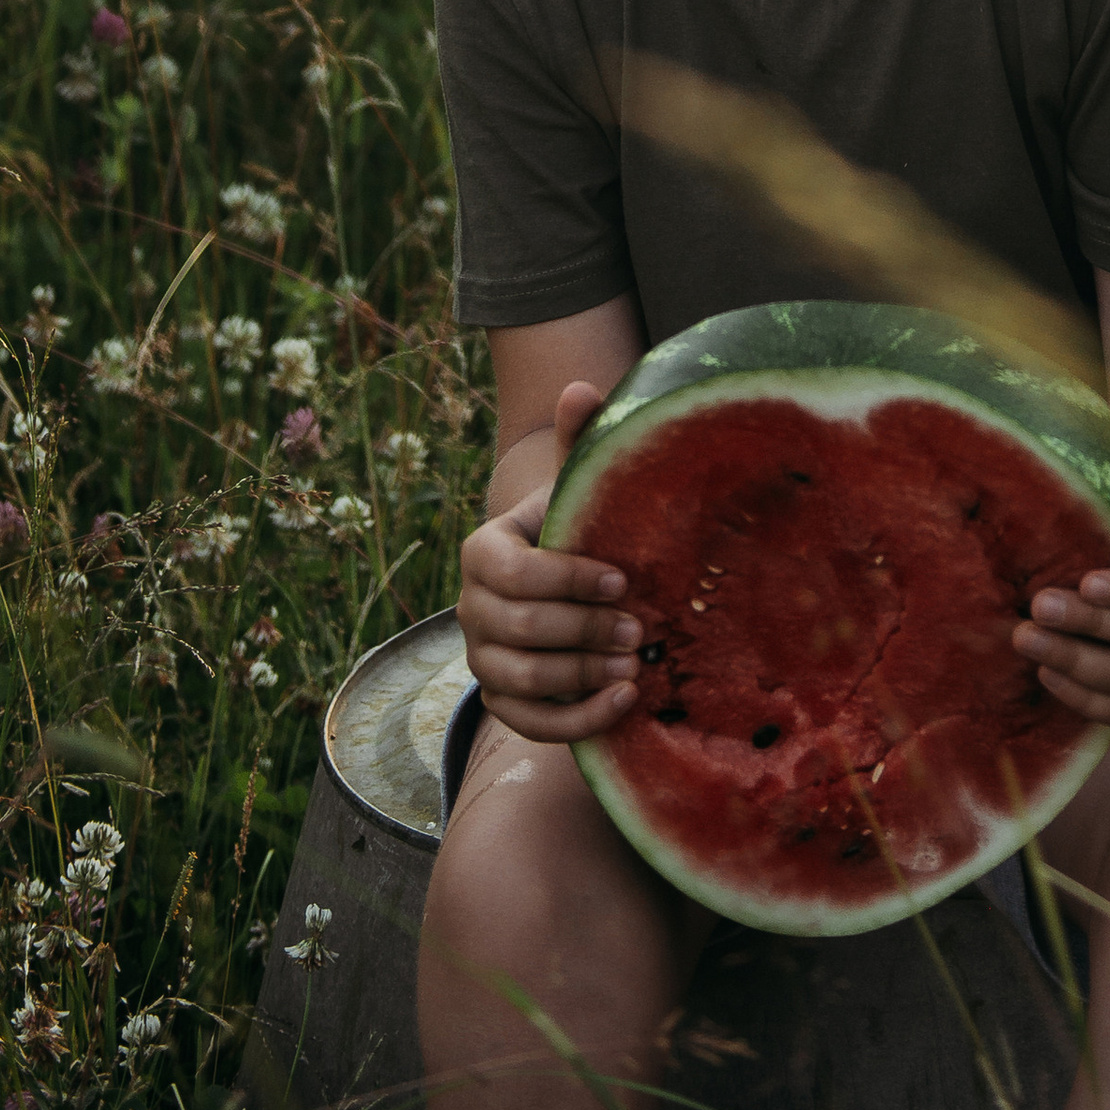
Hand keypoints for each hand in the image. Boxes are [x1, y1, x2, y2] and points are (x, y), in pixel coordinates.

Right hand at [454, 379, 642, 744]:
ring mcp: (482, 659)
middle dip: (582, 632)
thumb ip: (579, 438)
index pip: (515, 575)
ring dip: (580, 678)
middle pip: (518, 631)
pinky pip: (529, 722)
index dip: (569, 580)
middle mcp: (470, 608)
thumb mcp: (576, 483)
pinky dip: (576, 722)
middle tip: (639, 629)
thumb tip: (579, 387)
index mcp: (483, 551)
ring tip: (636, 667)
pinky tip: (624, 704)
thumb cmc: (575, 525)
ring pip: (521, 679)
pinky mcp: (502, 699)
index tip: (623, 579)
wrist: (565, 579)